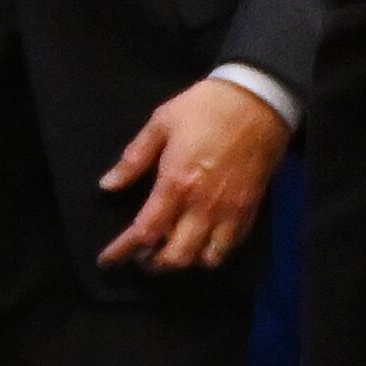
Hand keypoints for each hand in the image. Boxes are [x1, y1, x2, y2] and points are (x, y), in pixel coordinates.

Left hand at [101, 75, 290, 270]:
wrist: (258, 101)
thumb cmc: (206, 108)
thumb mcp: (161, 122)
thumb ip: (134, 158)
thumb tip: (108, 185)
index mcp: (176, 183)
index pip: (144, 231)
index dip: (122, 251)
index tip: (107, 260)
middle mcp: (202, 206)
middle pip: (175, 256)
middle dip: (153, 264)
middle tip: (140, 257)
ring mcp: (229, 212)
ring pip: (204, 259)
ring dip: (183, 263)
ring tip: (171, 252)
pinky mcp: (249, 211)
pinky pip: (229, 247)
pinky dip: (211, 254)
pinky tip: (200, 243)